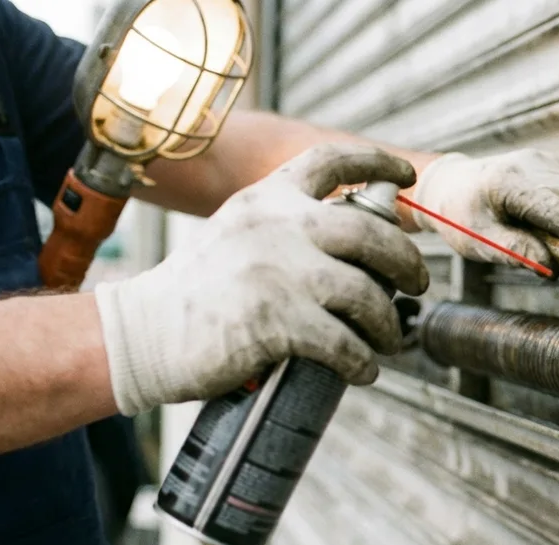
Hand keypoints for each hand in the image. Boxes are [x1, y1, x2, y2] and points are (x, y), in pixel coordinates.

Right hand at [94, 144, 426, 415]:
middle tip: (418, 282)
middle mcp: (275, 226)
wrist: (140, 334)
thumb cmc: (197, 292)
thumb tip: (360, 241)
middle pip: (371, 232)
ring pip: (366, 294)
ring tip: (391, 339)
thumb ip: (286, 227)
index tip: (407, 179)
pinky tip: (364, 370)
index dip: (376, 163)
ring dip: (389, 322)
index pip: (330, 160)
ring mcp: (276, 273)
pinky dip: (362, 362)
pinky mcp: (274, 322)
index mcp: (266, 199)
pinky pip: (343, 344)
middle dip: (407, 261)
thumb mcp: (237, 234)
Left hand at [412, 149, 558, 265]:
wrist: (452, 184)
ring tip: (543, 240)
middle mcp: (532, 165)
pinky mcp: (552, 165)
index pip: (558, 210)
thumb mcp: (478, 239)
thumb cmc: (461, 213)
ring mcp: (545, 162)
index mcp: (509, 182)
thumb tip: (550, 266)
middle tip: (556, 259)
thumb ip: (514, 251)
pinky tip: (543, 224)